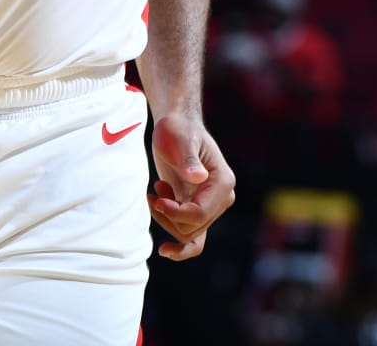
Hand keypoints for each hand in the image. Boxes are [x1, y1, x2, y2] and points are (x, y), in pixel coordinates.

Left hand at [147, 114, 235, 260]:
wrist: (176, 127)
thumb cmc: (178, 129)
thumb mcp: (180, 139)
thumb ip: (188, 159)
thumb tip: (197, 178)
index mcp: (222, 182)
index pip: (199, 213)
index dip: (175, 212)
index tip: (156, 199)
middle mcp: (222, 198)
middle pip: (192, 227)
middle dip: (168, 216)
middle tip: (154, 194)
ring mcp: (212, 206)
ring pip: (187, 234)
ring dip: (166, 219)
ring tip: (156, 193)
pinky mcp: (198, 210)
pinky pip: (194, 239)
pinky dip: (181, 248)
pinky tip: (165, 250)